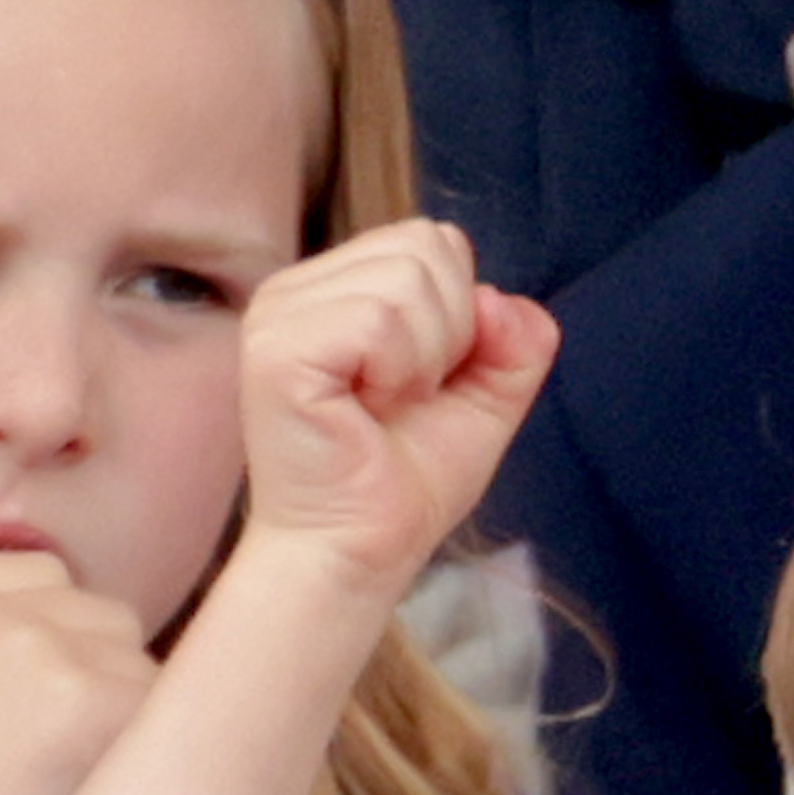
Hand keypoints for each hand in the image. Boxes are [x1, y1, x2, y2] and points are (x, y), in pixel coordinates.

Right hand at [0, 551, 155, 794]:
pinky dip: (148, 757)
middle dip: (98, 675)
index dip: (56, 647)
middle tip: (64, 769)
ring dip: (128, 716)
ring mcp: (37, 646)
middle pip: (98, 612)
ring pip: (137, 657)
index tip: (42, 719)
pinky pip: (164, 706)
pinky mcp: (91, 696)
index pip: (35, 579)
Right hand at [233, 219, 558, 597]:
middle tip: (402, 398)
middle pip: (425, 244)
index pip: (432, 240)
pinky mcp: (276, 347)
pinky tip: (363, 411)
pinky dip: (396, 372)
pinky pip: (378, 320)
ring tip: (381, 407)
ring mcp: (279, 313)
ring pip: (405, 279)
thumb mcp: (486, 400)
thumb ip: (517, 342)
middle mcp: (297, 288)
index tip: (424, 383)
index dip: (459, 314)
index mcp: (336, 287)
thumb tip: (501, 299)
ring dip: (421, 359)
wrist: (359, 554)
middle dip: (448, 332)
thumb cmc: (404, 483)